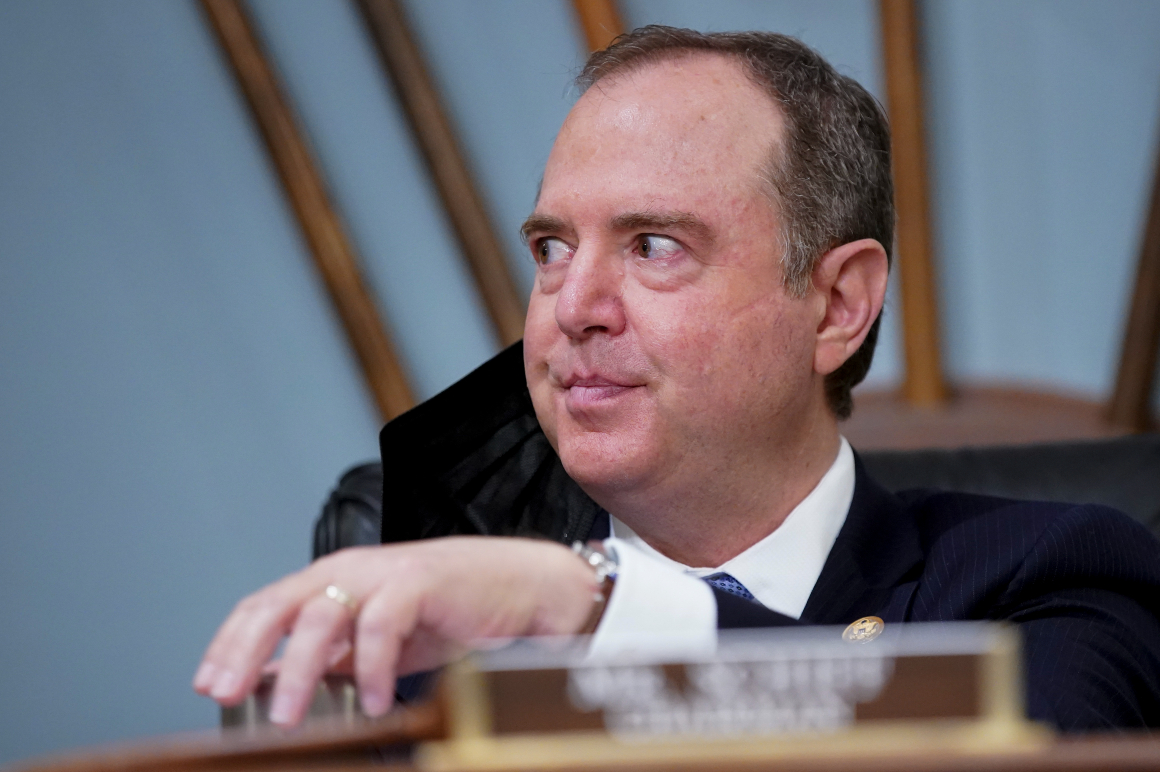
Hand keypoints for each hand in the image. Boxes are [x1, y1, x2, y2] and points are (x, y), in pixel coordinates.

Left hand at [192, 536, 597, 724]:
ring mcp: (382, 573)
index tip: (208, 683)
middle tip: (226, 695)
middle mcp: (349, 570)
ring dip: (298, 670)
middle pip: (278, 605)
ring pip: (319, 616)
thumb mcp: (377, 641)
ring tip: (290, 715)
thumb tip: (282, 687)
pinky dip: (372, 668)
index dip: (230, 642)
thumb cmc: (448, 612)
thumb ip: (334, 658)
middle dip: (245, 652)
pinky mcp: (419, 582)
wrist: (518, 586)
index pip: (265, 605)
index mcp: (333, 580)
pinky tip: (377, 701)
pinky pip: (381, 625)